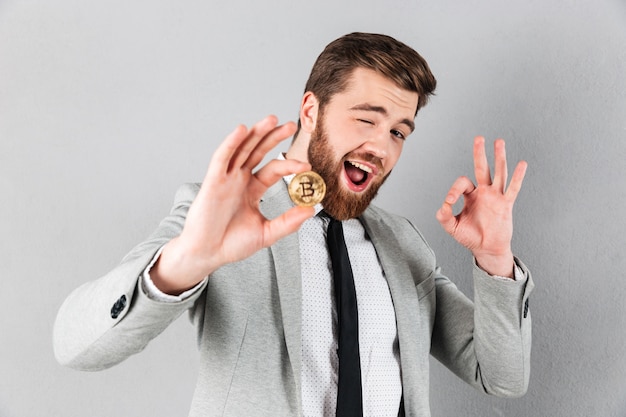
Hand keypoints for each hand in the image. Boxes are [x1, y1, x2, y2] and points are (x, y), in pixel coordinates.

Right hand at [152, 116, 313, 293]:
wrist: (207, 254)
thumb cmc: (231, 244)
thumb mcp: (266, 233)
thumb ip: (288, 222)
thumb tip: (311, 210)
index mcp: (253, 188)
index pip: (273, 169)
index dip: (289, 165)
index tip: (306, 166)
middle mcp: (240, 179)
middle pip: (258, 151)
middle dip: (273, 137)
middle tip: (290, 125)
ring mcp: (226, 178)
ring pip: (242, 149)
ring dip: (255, 133)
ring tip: (270, 120)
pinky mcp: (213, 181)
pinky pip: (222, 158)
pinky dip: (231, 143)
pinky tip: (242, 131)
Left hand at [436, 136, 526, 277]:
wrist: (486, 248)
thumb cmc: (470, 237)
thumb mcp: (452, 227)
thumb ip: (444, 217)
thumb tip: (443, 205)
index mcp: (469, 195)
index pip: (462, 183)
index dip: (453, 190)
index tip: (449, 202)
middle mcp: (483, 192)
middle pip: (481, 168)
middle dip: (479, 154)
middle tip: (478, 138)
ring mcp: (495, 197)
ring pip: (498, 173)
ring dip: (499, 158)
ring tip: (499, 142)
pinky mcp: (506, 204)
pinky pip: (512, 189)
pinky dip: (518, 177)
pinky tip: (522, 164)